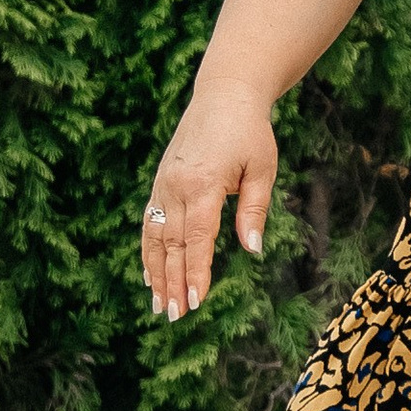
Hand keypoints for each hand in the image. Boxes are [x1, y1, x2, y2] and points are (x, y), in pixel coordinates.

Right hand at [142, 75, 277, 320]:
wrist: (224, 95)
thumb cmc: (250, 133)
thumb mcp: (262, 169)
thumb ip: (253, 211)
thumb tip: (252, 250)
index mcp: (204, 184)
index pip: (197, 238)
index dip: (195, 272)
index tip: (196, 301)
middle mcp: (177, 186)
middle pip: (172, 244)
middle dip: (173, 282)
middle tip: (175, 316)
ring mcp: (164, 184)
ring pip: (155, 236)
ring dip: (156, 273)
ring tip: (158, 305)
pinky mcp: (160, 182)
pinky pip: (150, 222)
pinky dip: (148, 250)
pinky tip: (151, 274)